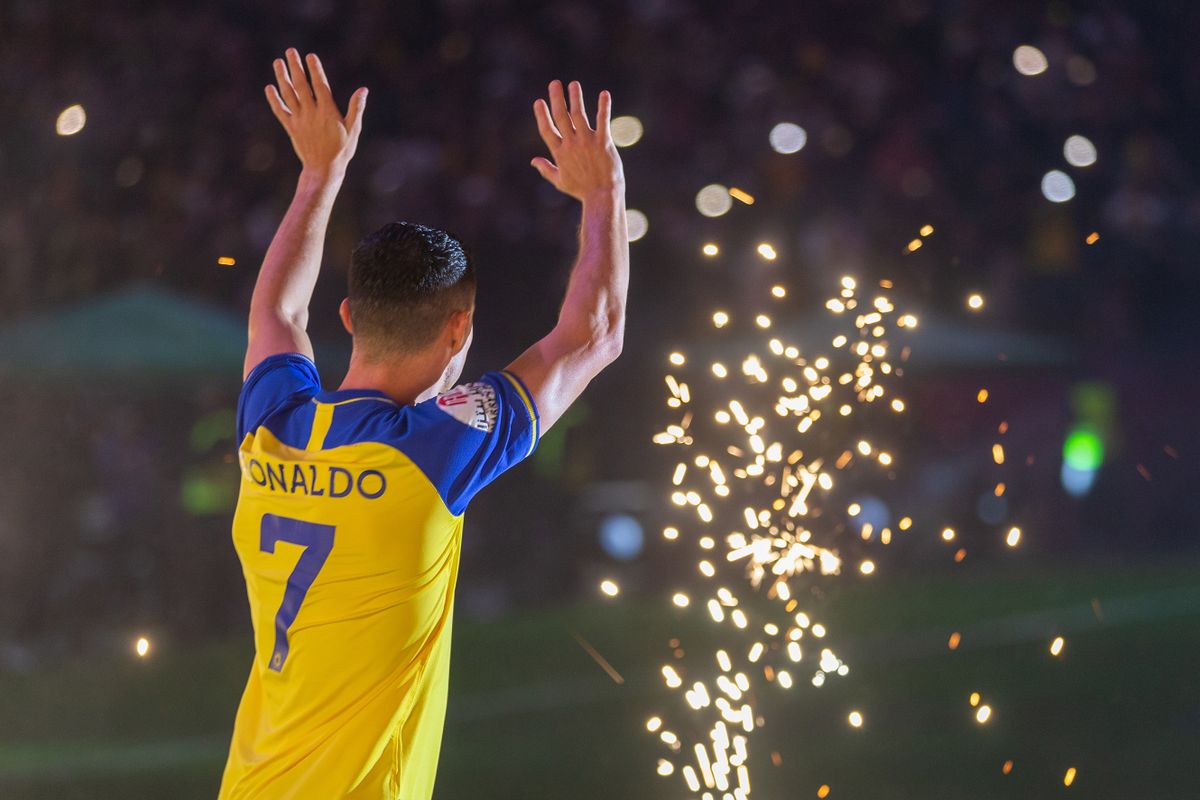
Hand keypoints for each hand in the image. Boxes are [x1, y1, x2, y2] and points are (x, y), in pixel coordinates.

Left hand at [265, 49, 366, 178]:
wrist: (324, 169)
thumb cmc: (342, 150)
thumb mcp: (353, 130)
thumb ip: (356, 108)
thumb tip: (363, 90)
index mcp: (328, 112)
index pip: (320, 86)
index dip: (315, 70)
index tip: (310, 56)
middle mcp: (311, 113)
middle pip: (301, 86)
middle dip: (295, 67)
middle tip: (290, 51)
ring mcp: (299, 120)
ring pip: (288, 95)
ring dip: (282, 77)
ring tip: (278, 62)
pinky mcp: (291, 128)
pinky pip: (280, 111)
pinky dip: (274, 99)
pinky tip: (269, 88)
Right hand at [531, 81, 623, 200]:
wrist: (602, 196)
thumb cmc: (581, 190)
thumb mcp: (560, 181)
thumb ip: (546, 169)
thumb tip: (533, 161)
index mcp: (560, 153)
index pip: (547, 129)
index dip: (542, 115)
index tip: (539, 101)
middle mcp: (571, 144)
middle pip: (561, 117)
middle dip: (556, 98)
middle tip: (554, 83)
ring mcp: (587, 142)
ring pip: (579, 115)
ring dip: (576, 98)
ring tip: (573, 84)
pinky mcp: (603, 142)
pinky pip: (603, 121)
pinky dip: (603, 107)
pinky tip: (604, 94)